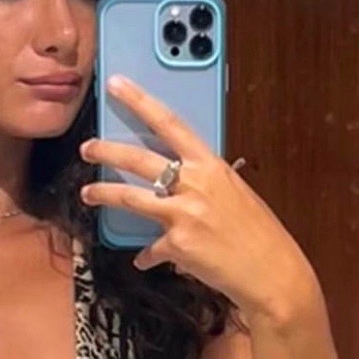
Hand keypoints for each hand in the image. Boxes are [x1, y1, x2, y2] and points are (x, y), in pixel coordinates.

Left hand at [78, 75, 321, 323]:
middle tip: (87, 147)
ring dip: (103, 193)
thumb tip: (182, 185)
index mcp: (211, 165)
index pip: (170, 123)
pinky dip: (147, 256)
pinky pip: (151, 249)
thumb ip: (204, 186)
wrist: (272, 273)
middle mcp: (195, 184)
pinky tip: (146, 260)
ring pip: (130, 196)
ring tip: (87, 193)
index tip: (117, 85)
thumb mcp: (235, 195)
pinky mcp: (177, 245)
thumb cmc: (259, 235)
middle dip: (107, 150)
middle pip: (139, 159)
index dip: (140, 102)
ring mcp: (184, 214)